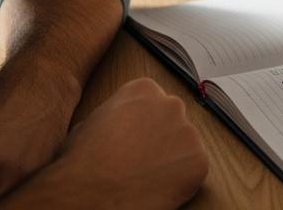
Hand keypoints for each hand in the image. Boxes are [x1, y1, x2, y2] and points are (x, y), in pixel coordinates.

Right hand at [0, 78, 207, 208]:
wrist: (91, 192)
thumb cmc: (84, 160)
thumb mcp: (91, 121)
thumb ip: (116, 114)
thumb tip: (120, 123)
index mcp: (144, 89)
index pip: (153, 101)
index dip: (144, 123)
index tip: (136, 137)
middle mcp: (171, 104)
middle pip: (172, 120)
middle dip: (162, 137)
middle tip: (143, 159)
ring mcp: (188, 132)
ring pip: (185, 144)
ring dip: (172, 158)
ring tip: (147, 175)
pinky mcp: (199, 161)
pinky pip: (194, 168)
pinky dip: (182, 179)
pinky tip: (159, 186)